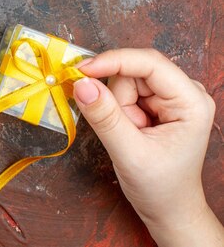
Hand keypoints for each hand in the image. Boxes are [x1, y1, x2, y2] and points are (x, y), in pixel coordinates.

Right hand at [73, 49, 222, 246]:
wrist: (169, 209)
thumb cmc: (160, 188)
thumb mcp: (129, 153)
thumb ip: (105, 117)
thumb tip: (81, 83)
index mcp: (191, 102)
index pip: (150, 64)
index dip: (114, 61)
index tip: (81, 71)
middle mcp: (185, 92)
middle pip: (134, 71)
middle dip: (116, 98)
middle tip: (120, 129)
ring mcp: (171, 96)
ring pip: (125, 81)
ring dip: (116, 107)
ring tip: (129, 135)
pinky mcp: (157, 102)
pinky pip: (124, 92)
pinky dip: (117, 109)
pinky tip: (128, 130)